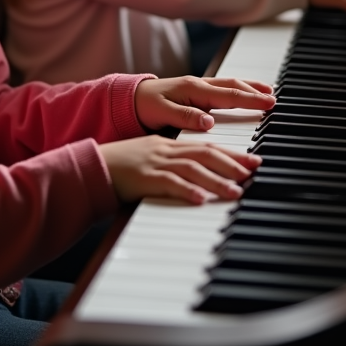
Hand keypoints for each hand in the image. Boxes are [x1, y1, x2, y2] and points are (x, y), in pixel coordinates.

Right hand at [99, 136, 261, 203]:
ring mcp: (154, 163)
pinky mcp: (142, 178)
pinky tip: (200, 200)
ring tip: (236, 191)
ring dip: (216, 180)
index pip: (207, 146)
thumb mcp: (151, 163)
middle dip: (233, 162)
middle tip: (254, 170)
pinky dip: (185, 191)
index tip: (253, 160)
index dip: (232, 153)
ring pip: (192, 168)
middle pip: (205, 153)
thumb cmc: (121, 169)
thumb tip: (201, 182)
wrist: (90, 167)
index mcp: (169, 145)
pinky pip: (167, 184)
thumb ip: (174, 168)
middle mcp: (165, 150)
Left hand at [134, 76, 275, 132]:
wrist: (130, 98)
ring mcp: (198, 86)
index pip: (228, 95)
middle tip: (275, 97)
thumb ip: (185, 117)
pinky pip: (222, 88)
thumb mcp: (161, 113)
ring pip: (230, 84)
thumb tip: (209, 122)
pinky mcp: (196, 91)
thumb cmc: (144, 106)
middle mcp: (199, 84)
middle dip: (255, 91)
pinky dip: (238, 89)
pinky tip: (244, 93)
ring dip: (249, 87)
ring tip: (268, 90)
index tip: (269, 103)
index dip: (250, 100)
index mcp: (193, 89)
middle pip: (233, 86)